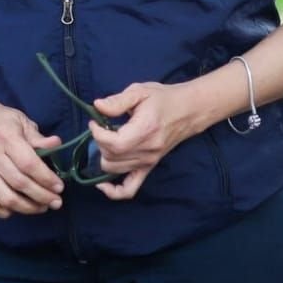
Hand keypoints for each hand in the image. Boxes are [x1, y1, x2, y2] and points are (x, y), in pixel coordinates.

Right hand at [0, 104, 64, 217]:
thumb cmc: (5, 122)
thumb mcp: (24, 122)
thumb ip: (39, 137)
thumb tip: (56, 144)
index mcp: (5, 137)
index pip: (28, 163)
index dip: (46, 178)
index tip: (59, 187)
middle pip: (19, 183)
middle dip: (42, 196)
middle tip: (56, 201)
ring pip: (5, 199)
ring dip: (27, 208)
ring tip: (43, 207)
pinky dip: (6, 212)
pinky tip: (20, 208)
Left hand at [89, 82, 201, 200]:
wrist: (187, 111)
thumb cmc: (163, 98)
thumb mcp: (139, 91)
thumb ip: (117, 101)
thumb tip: (97, 106)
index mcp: (145, 131)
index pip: (113, 144)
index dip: (97, 134)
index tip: (95, 121)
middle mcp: (147, 151)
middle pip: (111, 158)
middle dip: (99, 143)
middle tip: (102, 127)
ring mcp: (149, 162)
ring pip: (114, 170)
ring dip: (104, 156)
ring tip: (107, 140)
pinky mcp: (149, 168)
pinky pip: (129, 189)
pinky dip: (114, 191)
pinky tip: (102, 183)